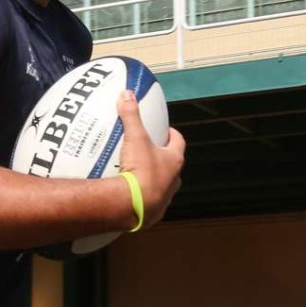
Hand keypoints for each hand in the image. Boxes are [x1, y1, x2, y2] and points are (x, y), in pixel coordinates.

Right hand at [116, 89, 184, 227]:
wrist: (134, 205)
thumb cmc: (141, 170)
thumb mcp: (135, 138)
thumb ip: (131, 116)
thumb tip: (127, 94)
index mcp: (174, 160)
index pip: (178, 142)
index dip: (172, 135)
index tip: (165, 130)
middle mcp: (174, 179)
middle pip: (172, 164)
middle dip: (163, 157)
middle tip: (149, 151)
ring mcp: (166, 197)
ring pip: (164, 184)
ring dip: (155, 178)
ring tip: (138, 173)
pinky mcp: (154, 212)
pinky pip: (151, 201)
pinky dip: (144, 196)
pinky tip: (132, 194)